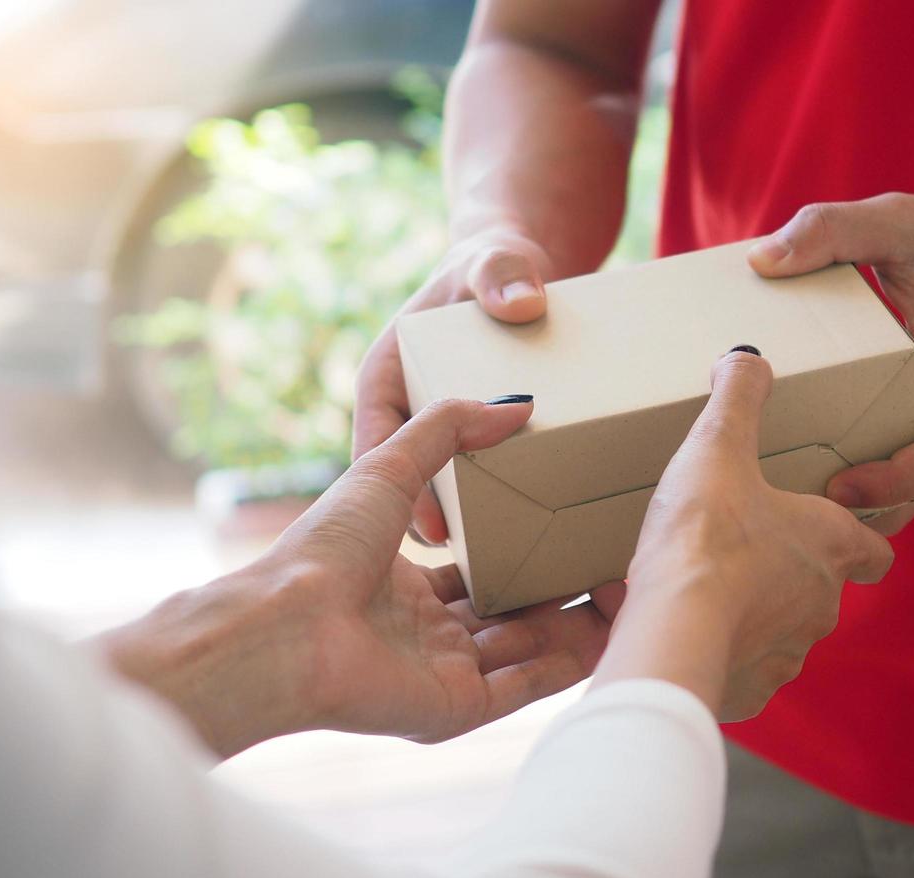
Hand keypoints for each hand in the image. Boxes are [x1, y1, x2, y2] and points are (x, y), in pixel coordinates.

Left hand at [103, 397, 623, 757]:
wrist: (288, 625)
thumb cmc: (323, 549)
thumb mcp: (387, 466)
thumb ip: (448, 430)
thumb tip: (516, 403)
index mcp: (403, 585)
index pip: (478, 575)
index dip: (524, 554)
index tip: (571, 528)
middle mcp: (424, 636)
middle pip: (510, 615)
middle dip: (561, 593)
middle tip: (613, 562)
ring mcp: (441, 676)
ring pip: (527, 651)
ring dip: (577, 625)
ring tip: (628, 592)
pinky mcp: (456, 711)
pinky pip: (525, 688)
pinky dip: (567, 664)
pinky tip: (611, 635)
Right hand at [354, 226, 553, 542]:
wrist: (519, 277)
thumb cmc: (494, 266)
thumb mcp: (494, 263)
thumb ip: (501, 273)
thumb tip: (522, 303)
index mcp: (386, 380)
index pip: (376, 443)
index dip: (398, 490)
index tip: (429, 527)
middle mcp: (405, 418)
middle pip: (408, 486)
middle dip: (435, 527)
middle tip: (469, 571)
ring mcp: (440, 440)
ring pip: (445, 499)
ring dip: (470, 533)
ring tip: (502, 578)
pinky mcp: (477, 451)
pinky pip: (482, 493)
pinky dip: (502, 518)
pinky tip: (536, 552)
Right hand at [595, 349, 893, 720]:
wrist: (673, 630)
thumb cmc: (706, 537)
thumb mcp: (717, 447)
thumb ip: (738, 398)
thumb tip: (747, 359)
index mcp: (830, 544)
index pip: (875, 547)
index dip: (860, 536)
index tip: (838, 528)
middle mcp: (823, 604)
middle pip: (824, 589)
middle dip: (790, 573)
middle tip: (746, 552)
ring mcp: (789, 652)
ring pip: (783, 633)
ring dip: (755, 615)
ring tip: (708, 594)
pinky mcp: (752, 689)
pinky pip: (744, 671)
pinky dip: (724, 656)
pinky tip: (688, 634)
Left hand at [748, 193, 913, 532]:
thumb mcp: (905, 222)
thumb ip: (833, 230)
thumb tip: (760, 261)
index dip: (891, 482)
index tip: (838, 485)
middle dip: (856, 512)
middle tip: (783, 507)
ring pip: (908, 495)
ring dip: (857, 509)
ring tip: (785, 502)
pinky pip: (907, 477)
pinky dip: (866, 486)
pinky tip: (807, 475)